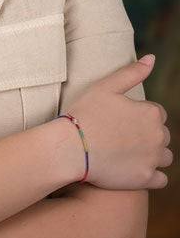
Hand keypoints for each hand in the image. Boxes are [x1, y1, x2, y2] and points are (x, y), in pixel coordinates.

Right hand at [65, 55, 171, 189]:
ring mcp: (153, 159)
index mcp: (151, 112)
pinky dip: (151, 174)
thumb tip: (152, 58)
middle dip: (147, 134)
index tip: (120, 118)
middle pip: (162, 135)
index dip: (138, 114)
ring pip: (164, 157)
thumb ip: (132, 72)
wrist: (71, 147)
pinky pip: (161, 179)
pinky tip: (132, 167)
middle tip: (120, 134)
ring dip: (152, 154)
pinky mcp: (146, 179)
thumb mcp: (106, 86)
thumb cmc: (85, 113)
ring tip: (126, 151)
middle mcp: (158, 136)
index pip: (156, 112)